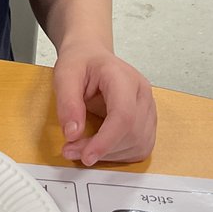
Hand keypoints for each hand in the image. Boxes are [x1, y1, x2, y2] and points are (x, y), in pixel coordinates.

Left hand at [52, 45, 155, 165]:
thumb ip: (67, 102)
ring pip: (139, 144)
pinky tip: (101, 147)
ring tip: (82, 148)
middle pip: (132, 133)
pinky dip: (119, 154)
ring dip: (110, 154)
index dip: (106, 141)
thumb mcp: (64, 74)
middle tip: (71, 150)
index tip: (86, 156)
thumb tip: (73, 133)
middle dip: (102, 149)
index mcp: (123, 77)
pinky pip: (140, 147)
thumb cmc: (81, 61)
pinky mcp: (147, 121)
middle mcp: (142, 93)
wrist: (91, 55)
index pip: (124, 115)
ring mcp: (148, 108)